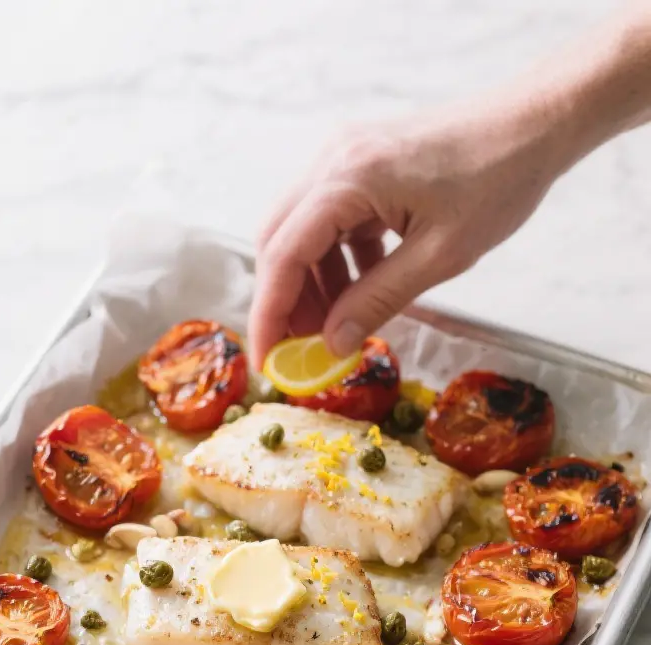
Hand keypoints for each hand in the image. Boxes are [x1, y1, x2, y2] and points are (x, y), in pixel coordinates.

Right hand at [248, 102, 566, 367]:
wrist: (532, 125)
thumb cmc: (497, 182)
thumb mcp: (439, 256)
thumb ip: (378, 300)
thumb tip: (332, 344)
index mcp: (349, 178)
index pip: (284, 255)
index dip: (270, 314)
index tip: (269, 362)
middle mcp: (335, 160)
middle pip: (279, 241)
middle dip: (285, 302)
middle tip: (300, 351)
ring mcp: (345, 157)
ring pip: (302, 232)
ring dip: (313, 284)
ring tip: (338, 327)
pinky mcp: (362, 164)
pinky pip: (330, 220)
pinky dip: (337, 261)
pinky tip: (363, 289)